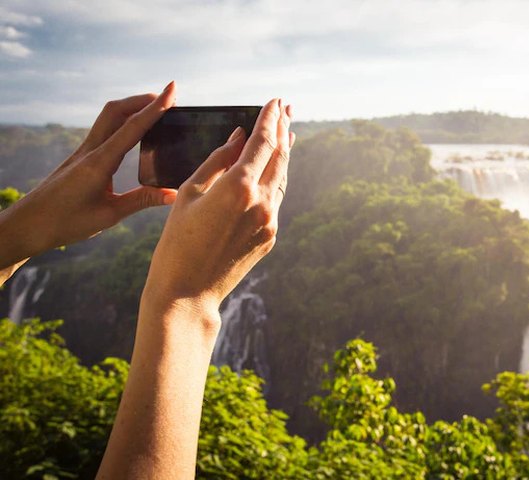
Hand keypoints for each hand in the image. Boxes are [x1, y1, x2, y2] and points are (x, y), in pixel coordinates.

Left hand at [0, 82, 177, 269]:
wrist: (29, 224)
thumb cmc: (66, 222)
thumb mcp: (109, 215)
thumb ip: (142, 200)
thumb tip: (173, 194)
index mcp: (99, 163)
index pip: (132, 127)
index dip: (155, 107)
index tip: (172, 89)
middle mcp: (90, 151)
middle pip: (116, 111)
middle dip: (143, 99)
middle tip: (168, 97)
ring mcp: (83, 152)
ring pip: (108, 117)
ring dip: (132, 107)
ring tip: (155, 109)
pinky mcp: (80, 158)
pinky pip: (104, 130)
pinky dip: (123, 122)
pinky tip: (132, 130)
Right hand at [142, 98, 293, 321]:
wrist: (188, 291)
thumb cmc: (177, 240)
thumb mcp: (190, 192)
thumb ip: (218, 160)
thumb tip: (239, 137)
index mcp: (239, 187)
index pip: (263, 141)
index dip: (270, 118)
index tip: (274, 101)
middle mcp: (262, 202)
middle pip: (279, 156)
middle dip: (283, 128)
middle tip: (286, 108)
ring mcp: (270, 221)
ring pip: (281, 178)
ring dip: (283, 153)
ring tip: (285, 132)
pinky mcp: (270, 236)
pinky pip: (275, 199)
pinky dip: (275, 178)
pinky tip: (272, 169)